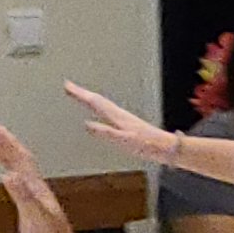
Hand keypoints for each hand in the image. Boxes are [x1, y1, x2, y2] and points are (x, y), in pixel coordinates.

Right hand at [0, 124, 90, 232]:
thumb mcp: (37, 221)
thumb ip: (23, 197)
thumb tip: (10, 174)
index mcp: (38, 191)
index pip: (22, 160)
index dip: (8, 143)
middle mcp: (38, 193)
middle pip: (21, 162)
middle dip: (7, 144)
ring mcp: (36, 202)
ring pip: (21, 172)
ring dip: (9, 157)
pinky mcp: (33, 213)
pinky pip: (21, 188)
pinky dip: (12, 177)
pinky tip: (9, 178)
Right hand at [60, 80, 180, 167]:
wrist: (167, 147)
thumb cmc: (148, 145)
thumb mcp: (125, 140)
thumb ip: (106, 132)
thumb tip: (86, 124)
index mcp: (117, 116)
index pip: (95, 102)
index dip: (80, 94)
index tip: (67, 85)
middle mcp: (119, 114)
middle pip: (97, 100)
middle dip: (82, 92)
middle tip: (68, 86)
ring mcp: (123, 118)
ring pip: (102, 104)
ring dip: (89, 98)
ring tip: (79, 95)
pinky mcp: (127, 124)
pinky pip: (107, 112)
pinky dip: (99, 108)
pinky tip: (98, 114)